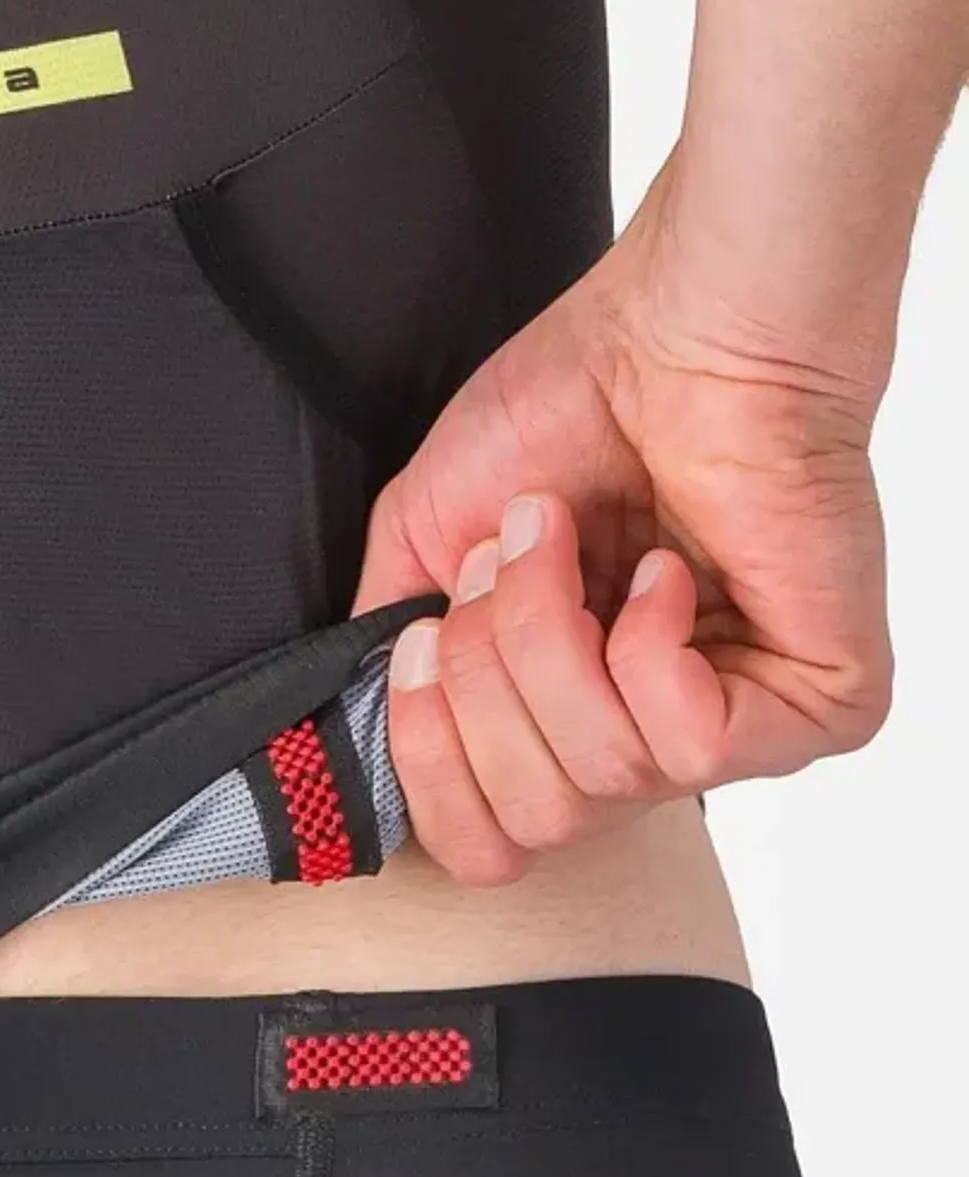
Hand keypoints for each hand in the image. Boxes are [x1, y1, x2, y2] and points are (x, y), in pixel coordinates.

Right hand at [352, 163, 894, 884]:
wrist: (677, 330)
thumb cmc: (568, 412)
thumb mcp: (421, 550)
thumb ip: (384, 662)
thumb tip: (355, 746)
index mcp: (562, 726)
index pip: (484, 846)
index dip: (429, 763)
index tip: (421, 642)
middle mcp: (649, 745)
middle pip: (532, 819)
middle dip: (487, 678)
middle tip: (503, 566)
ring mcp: (740, 732)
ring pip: (599, 775)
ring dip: (551, 634)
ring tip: (570, 538)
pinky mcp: (821, 705)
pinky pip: (688, 742)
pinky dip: (646, 641)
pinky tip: (663, 567)